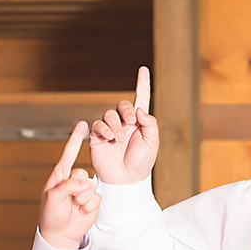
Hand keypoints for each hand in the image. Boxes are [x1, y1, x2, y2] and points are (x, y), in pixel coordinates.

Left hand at [39, 120, 101, 249]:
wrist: (61, 234)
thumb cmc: (51, 215)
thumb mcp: (53, 197)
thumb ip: (68, 185)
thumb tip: (85, 181)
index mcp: (59, 175)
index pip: (69, 153)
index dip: (76, 138)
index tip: (83, 124)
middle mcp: (72, 180)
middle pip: (82, 173)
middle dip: (77, 188)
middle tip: (70, 200)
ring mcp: (83, 190)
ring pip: (91, 186)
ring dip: (83, 199)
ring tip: (74, 207)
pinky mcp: (92, 200)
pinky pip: (97, 197)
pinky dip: (89, 206)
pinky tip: (81, 211)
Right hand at [89, 66, 158, 185]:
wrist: (125, 180)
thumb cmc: (141, 163)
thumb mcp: (152, 143)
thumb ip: (149, 123)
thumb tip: (139, 108)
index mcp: (140, 122)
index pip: (141, 98)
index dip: (142, 83)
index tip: (143, 69)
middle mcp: (125, 123)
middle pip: (122, 105)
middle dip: (126, 110)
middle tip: (131, 123)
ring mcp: (111, 129)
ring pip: (109, 114)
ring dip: (115, 124)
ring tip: (119, 139)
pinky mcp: (98, 137)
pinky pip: (97, 124)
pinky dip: (104, 128)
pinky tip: (110, 138)